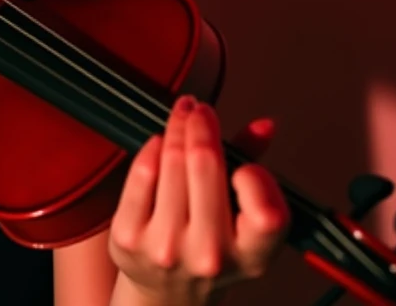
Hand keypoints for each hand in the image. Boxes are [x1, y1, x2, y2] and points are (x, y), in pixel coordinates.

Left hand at [108, 95, 288, 304]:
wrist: (167, 294)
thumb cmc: (211, 245)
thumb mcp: (243, 220)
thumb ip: (254, 168)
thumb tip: (264, 124)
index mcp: (251, 256)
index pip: (267, 213)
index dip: (255, 179)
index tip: (242, 160)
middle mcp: (209, 256)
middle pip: (205, 167)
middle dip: (201, 126)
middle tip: (197, 108)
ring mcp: (165, 248)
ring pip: (170, 164)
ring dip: (176, 128)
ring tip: (181, 115)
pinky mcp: (128, 239)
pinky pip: (141, 174)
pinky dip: (151, 149)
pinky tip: (158, 141)